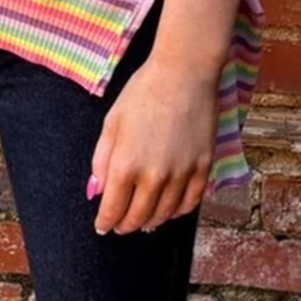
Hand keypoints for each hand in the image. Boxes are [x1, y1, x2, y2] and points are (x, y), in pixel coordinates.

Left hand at [88, 56, 218, 234]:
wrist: (184, 73)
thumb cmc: (143, 92)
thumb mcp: (112, 123)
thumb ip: (102, 160)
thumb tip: (97, 190)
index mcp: (126, 164)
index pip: (113, 208)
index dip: (106, 222)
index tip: (102, 226)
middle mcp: (154, 175)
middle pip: (139, 216)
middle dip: (126, 225)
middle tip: (120, 226)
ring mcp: (182, 173)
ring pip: (165, 214)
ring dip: (151, 221)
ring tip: (144, 222)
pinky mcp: (203, 166)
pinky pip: (191, 202)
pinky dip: (178, 211)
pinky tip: (170, 210)